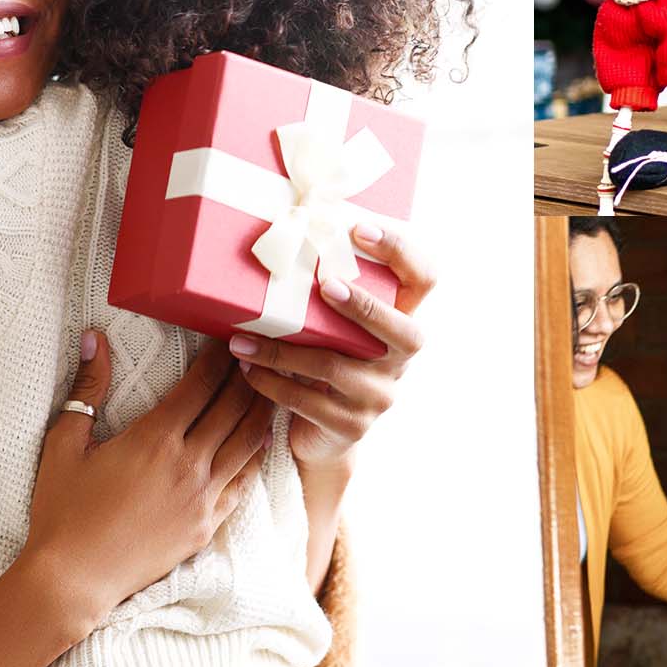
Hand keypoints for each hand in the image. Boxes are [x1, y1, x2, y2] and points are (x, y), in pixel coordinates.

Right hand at [24, 331, 272, 632]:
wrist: (73, 580)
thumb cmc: (62, 511)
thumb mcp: (65, 444)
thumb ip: (87, 388)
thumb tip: (94, 339)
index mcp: (154, 438)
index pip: (200, 385)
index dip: (218, 358)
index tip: (227, 340)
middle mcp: (187, 464)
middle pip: (232, 408)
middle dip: (246, 376)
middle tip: (257, 355)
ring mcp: (203, 497)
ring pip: (247, 442)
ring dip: (261, 410)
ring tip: (270, 388)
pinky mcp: (208, 525)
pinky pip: (243, 482)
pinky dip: (256, 456)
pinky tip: (262, 441)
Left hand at [230, 223, 437, 471]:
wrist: (322, 437)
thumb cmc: (325, 361)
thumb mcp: (334, 328)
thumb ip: (329, 294)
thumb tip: (283, 232)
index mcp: (402, 322)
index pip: (425, 278)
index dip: (400, 251)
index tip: (359, 229)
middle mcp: (400, 360)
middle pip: (404, 331)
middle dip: (364, 307)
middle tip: (325, 286)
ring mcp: (380, 396)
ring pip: (333, 367)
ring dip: (281, 349)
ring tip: (241, 338)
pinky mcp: (351, 426)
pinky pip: (307, 402)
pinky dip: (271, 382)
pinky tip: (246, 367)